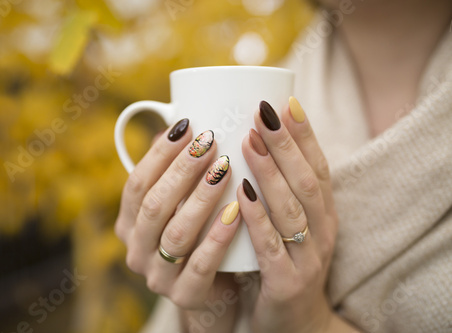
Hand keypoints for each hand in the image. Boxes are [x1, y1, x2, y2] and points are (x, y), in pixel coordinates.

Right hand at [115, 120, 240, 331]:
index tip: (187, 124)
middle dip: (181, 170)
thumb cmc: (200, 234)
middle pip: (154, 205)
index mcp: (129, 223)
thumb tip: (184, 118)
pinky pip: (200, 265)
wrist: (215, 290)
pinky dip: (217, 236)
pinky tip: (235, 210)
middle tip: (209, 141)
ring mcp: (157, 277)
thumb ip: (178, 173)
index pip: (136, 184)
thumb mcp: (182, 204)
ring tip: (225, 169)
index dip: (159, 154)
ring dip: (200, 198)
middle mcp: (136, 250)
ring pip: (176, 233)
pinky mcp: (185, 296)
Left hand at [236, 98, 356, 331]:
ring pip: (292, 208)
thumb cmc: (285, 262)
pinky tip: (241, 194)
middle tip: (263, 111)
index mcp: (323, 213)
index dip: (304, 133)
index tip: (286, 101)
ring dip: (271, 172)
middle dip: (286, 143)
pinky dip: (257, 218)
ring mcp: (308, 257)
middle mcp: (322, 230)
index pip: (319, 165)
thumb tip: (247, 142)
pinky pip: (270, 246)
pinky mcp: (287, 282)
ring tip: (250, 140)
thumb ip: (276, 190)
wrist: (295, 323)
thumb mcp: (289, 223)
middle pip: (307, 180)